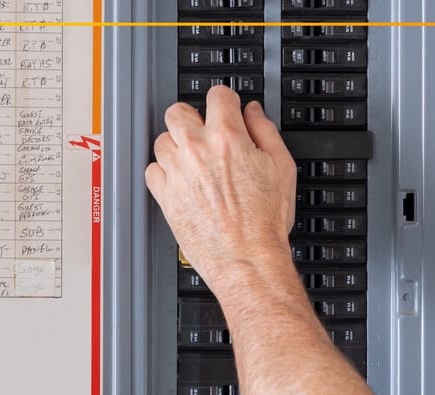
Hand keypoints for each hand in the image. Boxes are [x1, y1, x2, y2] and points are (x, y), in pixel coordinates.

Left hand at [145, 86, 296, 290]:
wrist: (247, 259)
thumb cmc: (265, 222)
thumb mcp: (282, 167)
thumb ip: (265, 131)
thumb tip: (253, 113)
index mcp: (227, 137)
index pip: (217, 96)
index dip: (225, 101)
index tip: (226, 109)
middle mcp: (197, 150)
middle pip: (177, 112)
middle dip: (191, 117)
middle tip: (203, 131)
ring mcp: (177, 173)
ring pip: (161, 140)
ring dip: (176, 146)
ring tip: (193, 160)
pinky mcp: (165, 196)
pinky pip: (152, 170)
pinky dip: (163, 172)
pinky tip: (180, 180)